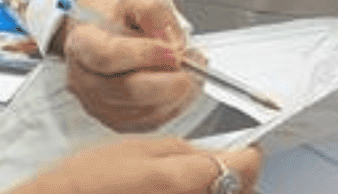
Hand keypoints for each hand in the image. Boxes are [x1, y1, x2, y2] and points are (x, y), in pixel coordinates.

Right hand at [13, 138, 260, 193]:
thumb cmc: (89, 182)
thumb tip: (221, 155)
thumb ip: (188, 151)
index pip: (248, 165)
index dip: (247, 154)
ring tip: (186, 185)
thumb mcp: (140, 148)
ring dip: (219, 191)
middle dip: (235, 177)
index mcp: (188, 179)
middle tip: (213, 168)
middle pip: (244, 191)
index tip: (242, 150)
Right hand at [60, 0, 200, 130]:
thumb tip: (171, 41)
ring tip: (190, 71)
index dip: (143, 55)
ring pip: (144, 110)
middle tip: (190, 66)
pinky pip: (153, 122)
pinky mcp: (118, 123)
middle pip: (127, 90)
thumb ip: (154, 12)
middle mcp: (84, 80)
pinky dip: (176, 105)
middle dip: (167, 81)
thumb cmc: (123, 19)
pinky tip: (183, 86)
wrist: (116, 36)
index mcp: (81, 44)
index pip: (107, 56)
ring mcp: (99, 106)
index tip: (172, 51)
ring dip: (177, 94)